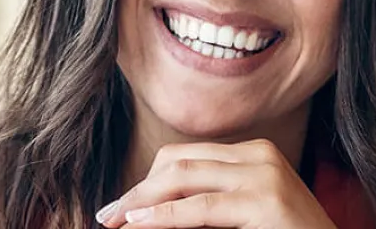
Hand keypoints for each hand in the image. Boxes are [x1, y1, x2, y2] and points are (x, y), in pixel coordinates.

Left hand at [95, 139, 336, 228]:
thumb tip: (147, 211)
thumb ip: (207, 207)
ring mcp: (265, 175)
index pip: (184, 156)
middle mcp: (260, 155)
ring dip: (141, 202)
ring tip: (116, 223)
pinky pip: (200, 208)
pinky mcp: (267, 202)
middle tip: (108, 219)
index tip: (121, 210)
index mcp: (255, 153)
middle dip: (137, 190)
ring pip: (183, 177)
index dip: (145, 181)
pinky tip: (139, 225)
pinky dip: (163, 218)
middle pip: (178, 162)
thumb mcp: (242, 216)